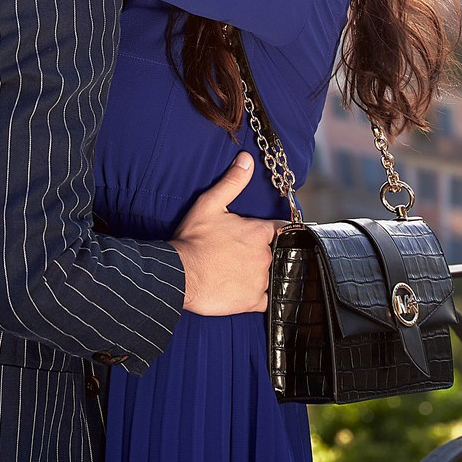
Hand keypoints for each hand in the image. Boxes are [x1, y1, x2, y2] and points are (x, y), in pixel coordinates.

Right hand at [170, 155, 279, 315]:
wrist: (179, 274)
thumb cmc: (193, 239)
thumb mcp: (210, 204)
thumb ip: (232, 182)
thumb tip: (246, 159)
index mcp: (259, 232)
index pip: (282, 229)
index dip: (275, 231)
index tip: (265, 235)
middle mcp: (265, 256)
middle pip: (275, 253)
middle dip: (262, 253)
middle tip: (240, 255)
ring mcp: (261, 280)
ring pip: (271, 276)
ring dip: (260, 274)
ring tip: (238, 273)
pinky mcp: (253, 301)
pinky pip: (267, 299)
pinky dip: (259, 295)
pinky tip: (244, 291)